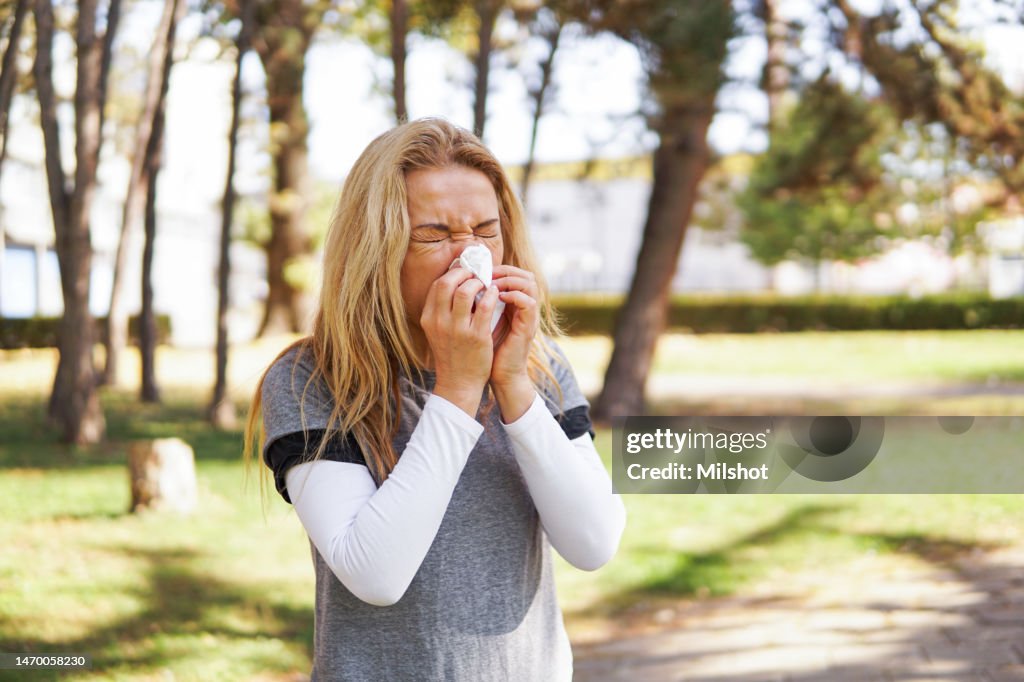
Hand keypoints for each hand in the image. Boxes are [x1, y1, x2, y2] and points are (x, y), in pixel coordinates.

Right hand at [420, 267, 500, 415]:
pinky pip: (484, 306)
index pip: (437, 285)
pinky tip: (496, 294)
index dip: (452, 273)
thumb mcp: (438, 331)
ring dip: (478, 282)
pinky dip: (491, 295)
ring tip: (485, 284)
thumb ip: (442, 309)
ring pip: (465, 291)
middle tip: (476, 275)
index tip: (465, 272)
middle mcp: (439, 322)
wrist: (458, 382)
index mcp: (429, 318)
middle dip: (464, 273)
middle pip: (447, 282)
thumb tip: (455, 283)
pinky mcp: (476, 336)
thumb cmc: (451, 354)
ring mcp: (457, 329)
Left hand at [489, 265, 539, 421]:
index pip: (515, 274)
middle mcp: (523, 308)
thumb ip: (476, 305)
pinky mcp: (528, 327)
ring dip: (509, 279)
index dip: (499, 268)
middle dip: (505, 270)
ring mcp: (528, 317)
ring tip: (491, 283)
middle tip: (486, 273)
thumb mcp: (479, 323)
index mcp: (513, 305)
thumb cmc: (486, 351)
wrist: (500, 376)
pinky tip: (497, 297)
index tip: (480, 270)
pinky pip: (528, 303)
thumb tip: (458, 286)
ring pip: (530, 283)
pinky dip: (513, 296)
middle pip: (526, 274)